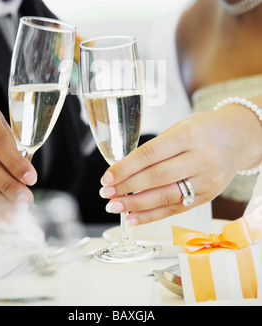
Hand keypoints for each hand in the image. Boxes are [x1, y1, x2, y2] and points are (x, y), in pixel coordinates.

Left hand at [99, 106, 261, 224]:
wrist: (238, 138)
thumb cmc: (204, 129)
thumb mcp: (180, 127)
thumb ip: (156, 148)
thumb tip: (123, 170)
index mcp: (189, 135)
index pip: (150, 155)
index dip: (125, 168)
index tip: (107, 176)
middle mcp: (200, 158)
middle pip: (156, 178)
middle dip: (127, 187)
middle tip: (106, 192)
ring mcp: (206, 180)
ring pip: (165, 197)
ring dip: (136, 205)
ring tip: (115, 206)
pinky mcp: (208, 196)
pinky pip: (176, 209)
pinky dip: (152, 215)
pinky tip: (134, 218)